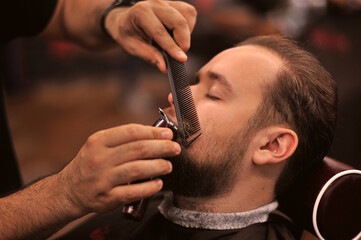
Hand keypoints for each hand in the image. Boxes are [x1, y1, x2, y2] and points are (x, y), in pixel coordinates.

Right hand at [58, 124, 180, 213]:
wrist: (69, 190)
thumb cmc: (91, 163)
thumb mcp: (100, 145)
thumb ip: (123, 139)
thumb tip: (156, 135)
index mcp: (99, 141)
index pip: (131, 132)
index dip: (154, 132)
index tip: (168, 134)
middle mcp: (100, 158)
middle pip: (138, 149)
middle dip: (162, 148)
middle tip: (174, 149)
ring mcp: (103, 179)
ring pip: (137, 169)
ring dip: (158, 166)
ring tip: (168, 166)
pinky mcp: (107, 197)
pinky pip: (133, 192)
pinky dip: (149, 187)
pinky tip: (158, 183)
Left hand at [105, 0, 196, 71]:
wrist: (126, 20)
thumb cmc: (128, 34)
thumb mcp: (132, 47)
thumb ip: (149, 56)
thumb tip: (164, 67)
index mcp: (141, 12)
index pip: (160, 32)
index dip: (172, 47)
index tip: (182, 59)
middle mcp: (155, 3)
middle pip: (178, 21)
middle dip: (184, 41)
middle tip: (180, 56)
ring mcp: (167, 2)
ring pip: (188, 15)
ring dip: (187, 33)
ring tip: (176, 44)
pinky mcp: (176, 4)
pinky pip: (190, 13)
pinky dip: (189, 27)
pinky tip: (178, 35)